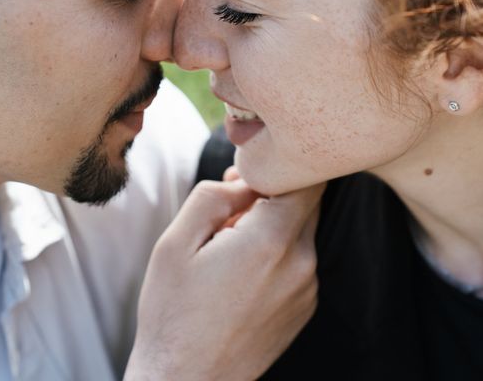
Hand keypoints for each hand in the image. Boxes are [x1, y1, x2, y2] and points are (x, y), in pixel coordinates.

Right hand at [124, 179, 325, 380]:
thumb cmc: (174, 312)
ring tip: (230, 249)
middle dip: (274, 195)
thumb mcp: (176, 242)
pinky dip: (278, 254)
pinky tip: (242, 276)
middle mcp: (301, 263)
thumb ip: (214, 196)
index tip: (247, 178)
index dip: (279, 169)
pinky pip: (299, 261)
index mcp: (270, 241)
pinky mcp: (305, 307)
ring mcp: (307, 289)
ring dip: (273, 226)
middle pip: (308, 203)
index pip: (307, 179)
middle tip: (231, 211)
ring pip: (302, 232)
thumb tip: (244, 181)